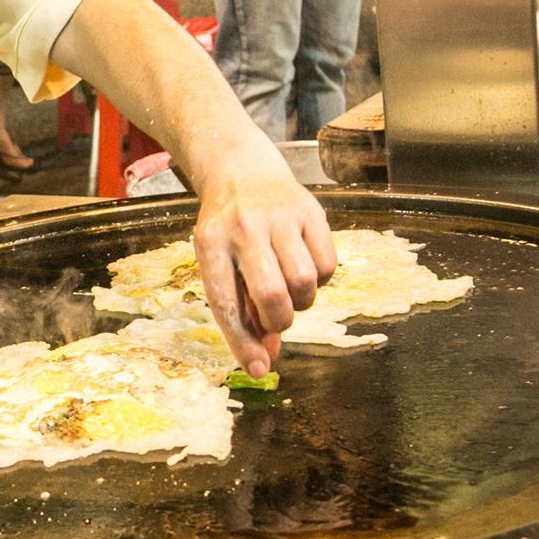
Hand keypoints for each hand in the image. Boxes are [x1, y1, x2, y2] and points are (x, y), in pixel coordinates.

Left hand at [191, 144, 335, 376]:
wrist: (241, 170)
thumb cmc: (228, 231)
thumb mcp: (219, 263)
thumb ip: (240, 311)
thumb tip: (264, 362)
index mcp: (211, 245)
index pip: (226, 303)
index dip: (243, 342)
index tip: (259, 368)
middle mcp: (244, 228)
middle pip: (273, 295)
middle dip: (280, 320)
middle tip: (277, 317)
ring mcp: (279, 217)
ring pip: (305, 282)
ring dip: (302, 301)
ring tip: (290, 289)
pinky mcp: (311, 211)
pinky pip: (327, 265)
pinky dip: (320, 278)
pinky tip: (304, 265)